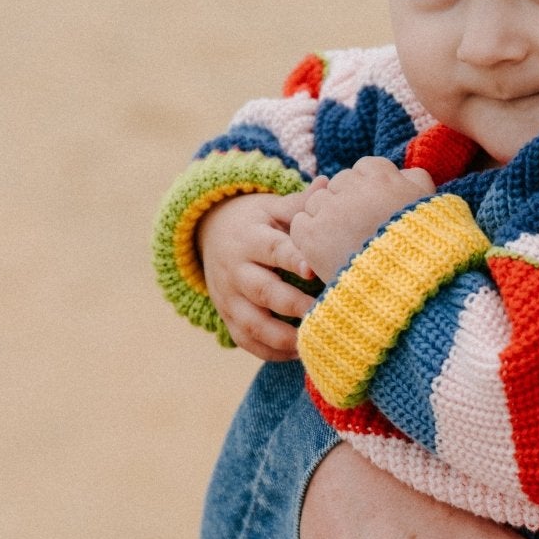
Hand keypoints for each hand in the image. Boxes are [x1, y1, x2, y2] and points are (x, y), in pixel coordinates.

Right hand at [196, 192, 317, 360]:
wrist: (211, 234)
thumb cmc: (257, 221)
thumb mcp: (273, 208)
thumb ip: (300, 203)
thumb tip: (327, 185)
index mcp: (250, 238)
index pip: (272, 249)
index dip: (292, 259)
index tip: (313, 270)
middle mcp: (235, 269)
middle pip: (263, 291)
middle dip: (294, 305)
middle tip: (325, 313)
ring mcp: (229, 297)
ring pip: (252, 323)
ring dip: (283, 337)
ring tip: (313, 341)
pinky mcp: (227, 317)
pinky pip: (246, 341)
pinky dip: (271, 352)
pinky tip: (299, 353)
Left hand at [283, 159, 434, 286]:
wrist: (406, 288)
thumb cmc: (424, 249)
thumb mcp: (433, 206)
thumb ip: (416, 181)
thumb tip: (403, 172)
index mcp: (382, 175)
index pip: (364, 169)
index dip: (368, 191)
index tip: (374, 211)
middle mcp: (352, 186)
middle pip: (338, 184)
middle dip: (345, 203)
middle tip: (359, 231)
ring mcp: (328, 209)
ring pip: (316, 202)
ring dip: (325, 219)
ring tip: (344, 245)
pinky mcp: (310, 233)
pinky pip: (300, 223)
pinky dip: (309, 236)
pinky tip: (327, 253)